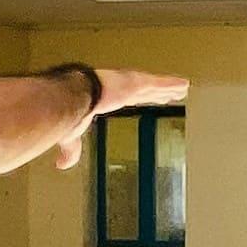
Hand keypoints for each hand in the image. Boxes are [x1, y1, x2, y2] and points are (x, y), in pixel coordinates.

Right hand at [48, 67, 188, 169]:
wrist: (69, 97)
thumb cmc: (69, 113)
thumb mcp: (72, 133)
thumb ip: (72, 149)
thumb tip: (62, 165)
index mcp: (106, 99)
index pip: (126, 100)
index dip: (138, 99)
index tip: (146, 99)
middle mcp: (120, 89)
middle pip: (143, 92)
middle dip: (156, 93)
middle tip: (170, 93)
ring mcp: (129, 84)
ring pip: (153, 86)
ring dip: (167, 88)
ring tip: (181, 89)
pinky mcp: (136, 81)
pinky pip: (159, 82)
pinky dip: (171, 83)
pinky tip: (184, 85)